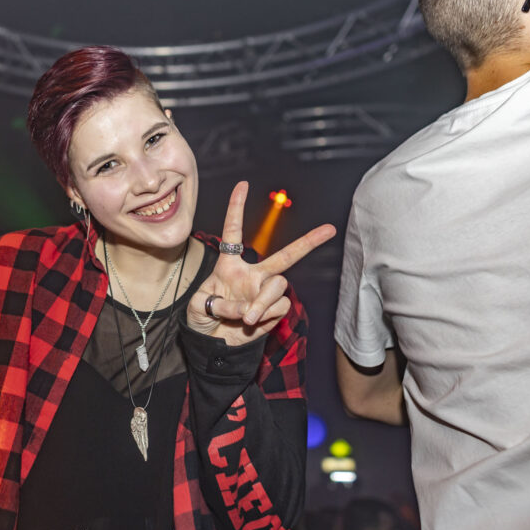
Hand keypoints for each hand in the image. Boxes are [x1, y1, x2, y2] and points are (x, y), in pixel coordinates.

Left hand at [186, 182, 335, 345]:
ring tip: (248, 316)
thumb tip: (248, 309)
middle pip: (286, 256)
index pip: (234, 232)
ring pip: (279, 285)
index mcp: (230, 265)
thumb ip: (221, 302)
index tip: (243, 185)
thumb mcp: (200, 305)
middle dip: (309, 241)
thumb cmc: (202, 319)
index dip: (237, 208)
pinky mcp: (275, 310)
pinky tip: (252, 321)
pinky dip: (264, 313)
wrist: (213, 344)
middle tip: (330, 229)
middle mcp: (253, 275)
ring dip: (262, 300)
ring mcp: (266, 292)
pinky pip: (278, 305)